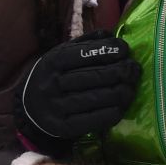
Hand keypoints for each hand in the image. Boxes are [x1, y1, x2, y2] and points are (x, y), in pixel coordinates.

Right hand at [16, 34, 140, 147]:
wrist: (30, 107)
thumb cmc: (56, 75)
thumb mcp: (63, 54)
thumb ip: (86, 43)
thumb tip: (112, 36)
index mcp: (53, 61)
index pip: (84, 53)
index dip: (108, 50)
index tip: (125, 50)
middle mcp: (52, 84)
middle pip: (94, 76)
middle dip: (120, 71)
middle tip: (134, 69)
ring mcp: (56, 107)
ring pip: (96, 98)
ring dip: (120, 92)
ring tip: (131, 87)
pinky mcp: (63, 128)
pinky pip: (93, 120)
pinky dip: (111, 113)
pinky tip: (121, 106)